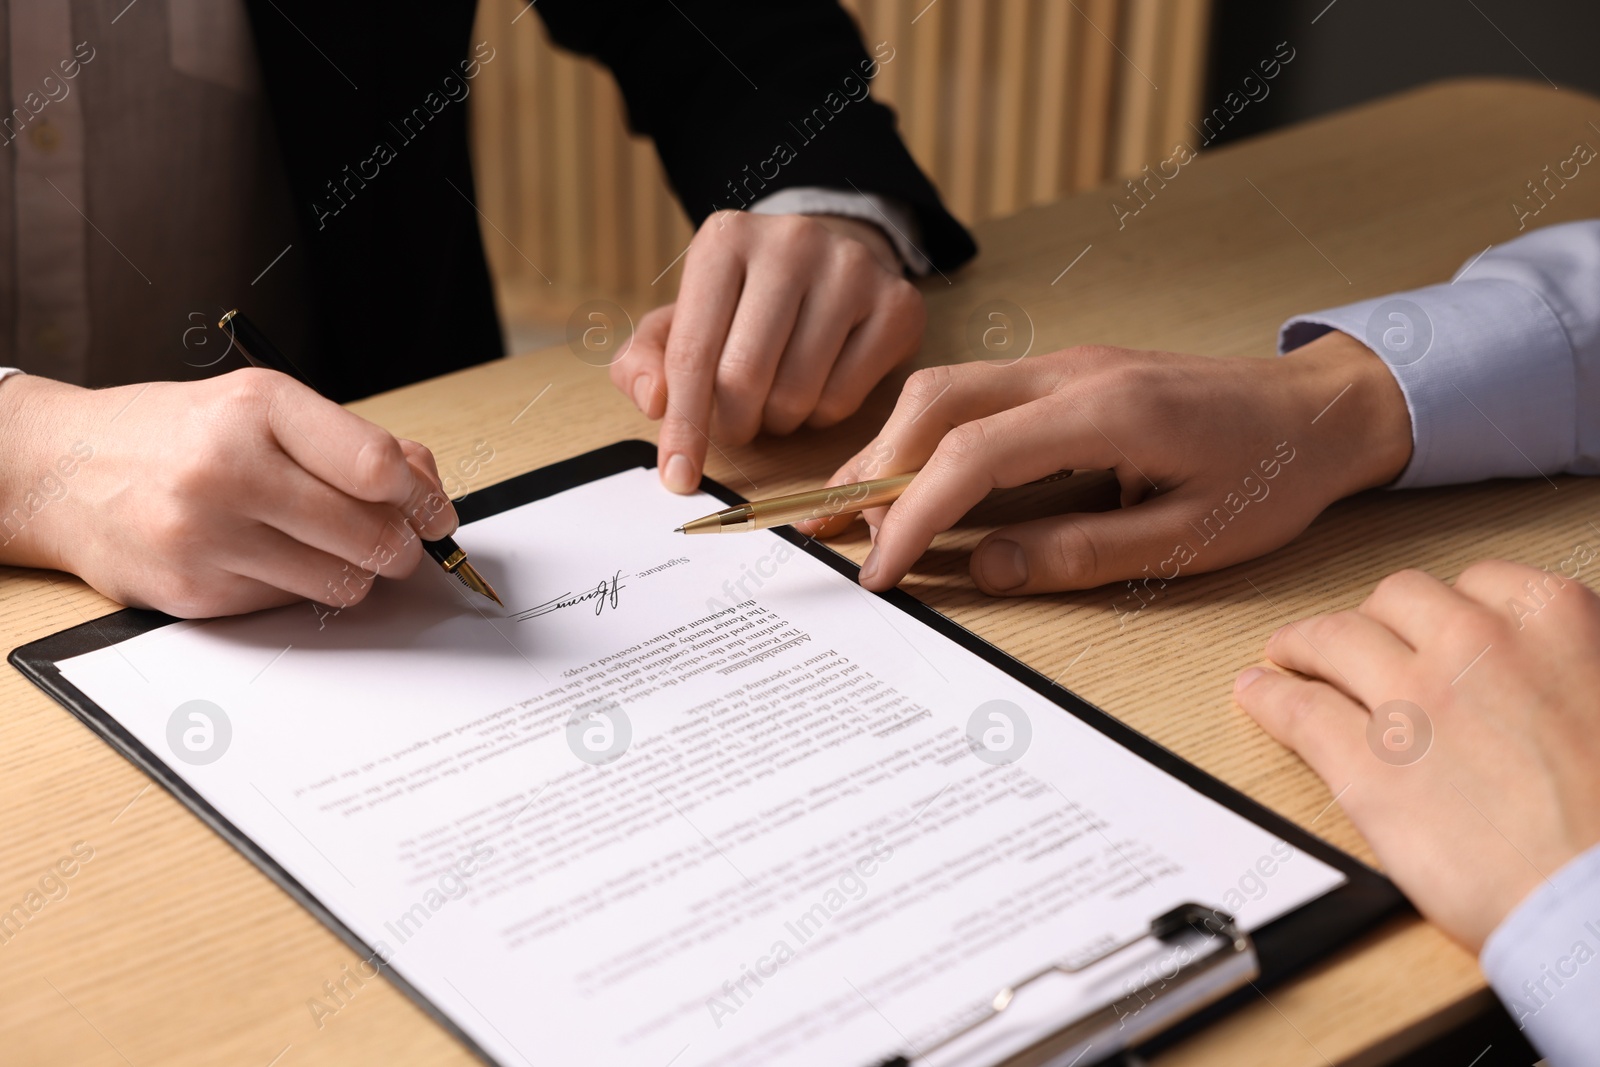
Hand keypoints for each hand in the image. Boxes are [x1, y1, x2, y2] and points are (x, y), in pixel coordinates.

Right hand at [0, 369, 457, 617]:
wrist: (63, 470)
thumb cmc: (180, 435)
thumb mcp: (263, 408)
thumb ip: (352, 442)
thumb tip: (428, 490)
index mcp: (259, 406)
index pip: (376, 467)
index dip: (424, 499)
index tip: (436, 514)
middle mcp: (229, 468)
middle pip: (369, 535)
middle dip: (402, 548)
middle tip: (400, 545)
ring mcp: (207, 535)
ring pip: (340, 582)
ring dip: (356, 574)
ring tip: (334, 550)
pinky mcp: (194, 592)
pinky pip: (289, 604)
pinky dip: (299, 586)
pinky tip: (270, 558)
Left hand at [610, 211, 924, 492]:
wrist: (828, 260)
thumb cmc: (744, 301)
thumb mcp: (683, 319)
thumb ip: (645, 360)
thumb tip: (653, 401)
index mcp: (726, 238)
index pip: (692, 352)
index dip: (682, 425)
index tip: (677, 477)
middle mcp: (791, 241)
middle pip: (744, 377)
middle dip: (732, 423)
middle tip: (736, 424)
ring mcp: (852, 269)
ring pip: (796, 393)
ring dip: (777, 421)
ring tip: (775, 398)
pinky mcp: (897, 304)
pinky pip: (843, 399)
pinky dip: (819, 415)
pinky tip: (815, 388)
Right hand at [803, 329, 1412, 593]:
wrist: (1317, 410)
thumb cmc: (1265, 479)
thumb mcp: (1185, 541)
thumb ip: (1078, 555)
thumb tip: (979, 568)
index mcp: (1106, 412)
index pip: (973, 456)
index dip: (911, 515)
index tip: (878, 572)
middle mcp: (1070, 372)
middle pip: (936, 402)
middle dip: (871, 471)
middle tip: (827, 535)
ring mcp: (1063, 363)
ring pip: (944, 389)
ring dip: (888, 449)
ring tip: (846, 512)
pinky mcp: (1062, 373)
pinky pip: (971, 394)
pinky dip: (923, 437)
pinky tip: (905, 479)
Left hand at [1235, 561, 1599, 950]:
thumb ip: (1571, 668)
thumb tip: (1549, 672)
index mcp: (1551, 621)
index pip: (1476, 584)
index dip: (1445, 610)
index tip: (1432, 625)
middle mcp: (1473, 644)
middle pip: (1395, 602)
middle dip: (1375, 619)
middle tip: (1359, 640)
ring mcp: (1411, 700)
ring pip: (1333, 640)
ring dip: (1305, 644)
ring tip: (1288, 654)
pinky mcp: (1366, 765)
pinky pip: (1298, 710)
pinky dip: (1269, 697)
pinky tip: (1257, 694)